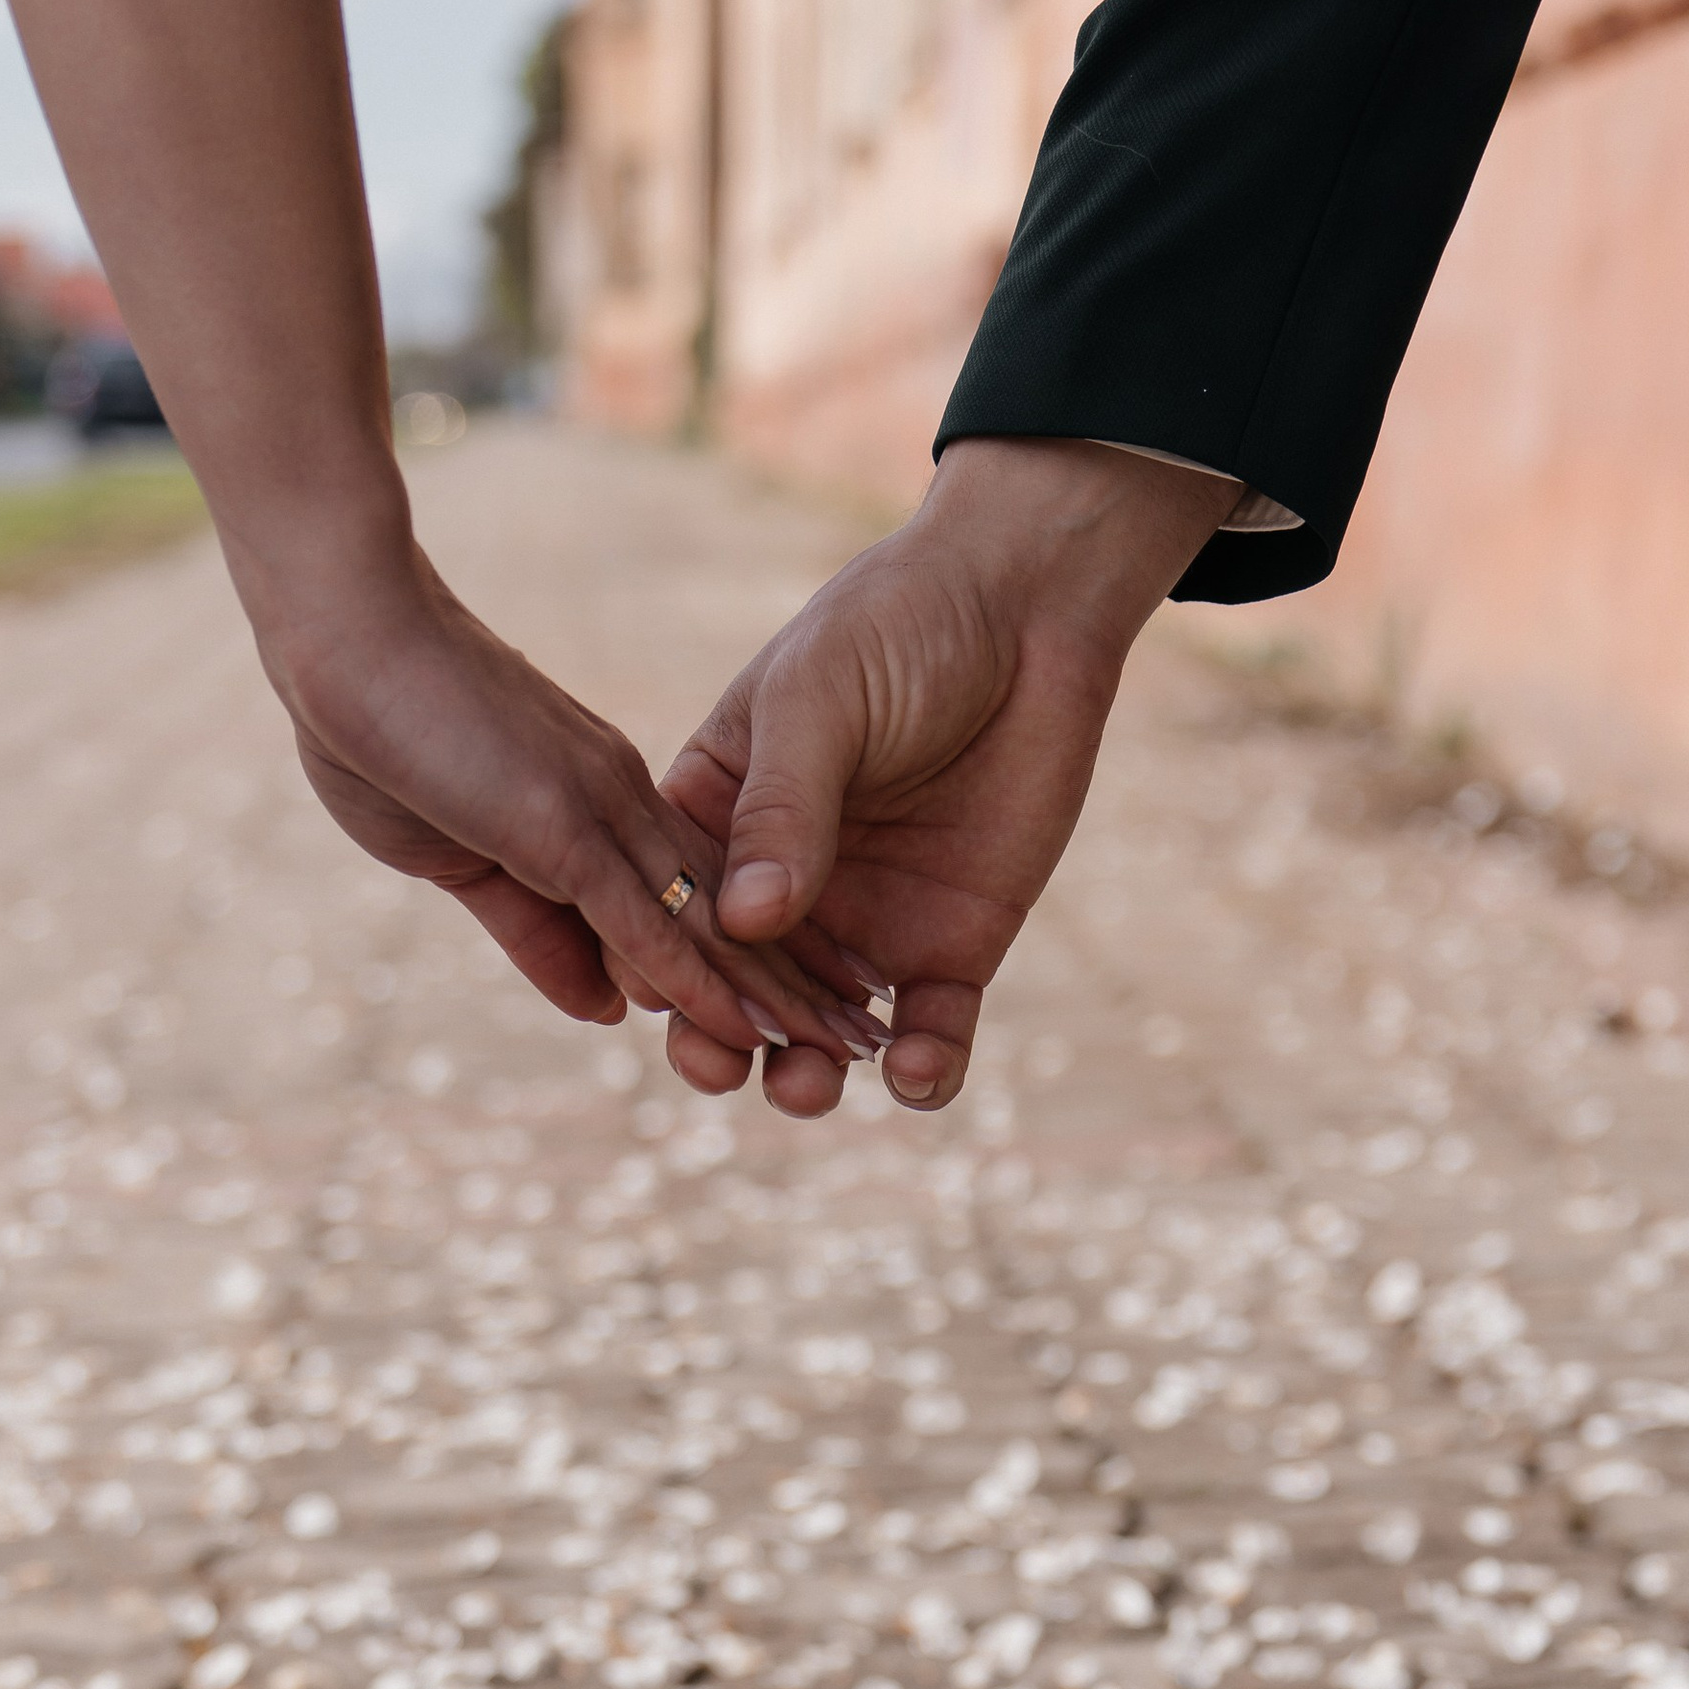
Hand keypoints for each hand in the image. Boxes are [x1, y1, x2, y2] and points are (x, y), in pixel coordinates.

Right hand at [258, 537, 886, 1081]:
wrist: (340, 613)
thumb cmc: (377, 718)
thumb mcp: (464, 855)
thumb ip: (539, 930)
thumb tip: (606, 1005)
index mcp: (601, 797)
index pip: (691, 897)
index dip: (749, 960)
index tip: (796, 1019)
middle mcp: (624, 800)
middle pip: (728, 912)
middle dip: (799, 983)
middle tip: (857, 1047)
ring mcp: (602, 807)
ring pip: (711, 922)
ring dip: (779, 994)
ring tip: (845, 1054)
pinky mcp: (566, 822)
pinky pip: (651, 916)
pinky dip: (703, 980)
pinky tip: (751, 1029)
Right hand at [660, 440, 1238, 1118]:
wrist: (1029, 608)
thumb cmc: (900, 624)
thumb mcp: (819, 699)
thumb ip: (782, 807)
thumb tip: (742, 921)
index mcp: (716, 824)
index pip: (669, 912)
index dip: (659, 965)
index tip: (661, 1002)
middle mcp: (779, 893)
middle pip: (732, 997)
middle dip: (722, 1046)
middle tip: (730, 1066)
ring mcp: (862, 931)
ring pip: (817, 1038)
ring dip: (805, 1076)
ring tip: (812, 1079)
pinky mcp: (948, 952)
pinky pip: (928, 1037)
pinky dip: (920, 1072)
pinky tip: (913, 1073)